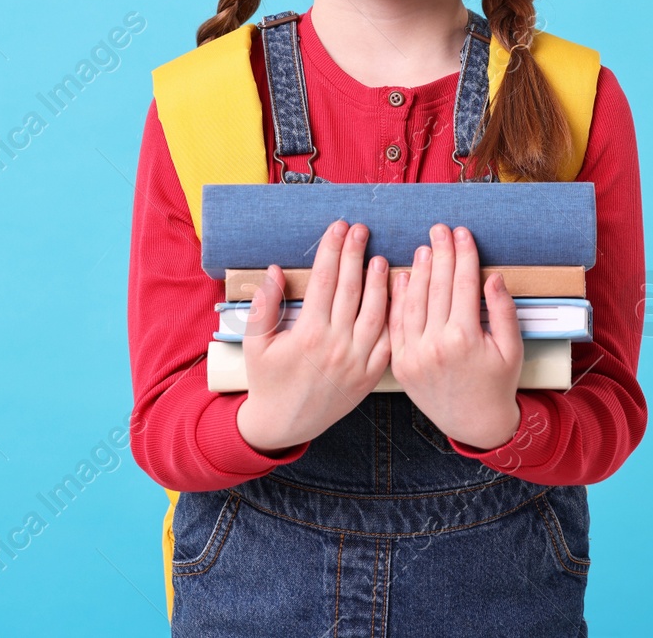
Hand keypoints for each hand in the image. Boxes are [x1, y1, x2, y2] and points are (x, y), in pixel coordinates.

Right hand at [236, 219, 391, 452]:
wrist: (284, 425)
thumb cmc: (267, 381)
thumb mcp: (255, 344)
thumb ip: (265, 305)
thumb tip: (277, 270)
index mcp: (308, 334)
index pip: (323, 280)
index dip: (331, 250)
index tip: (337, 227)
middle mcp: (336, 346)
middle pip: (351, 289)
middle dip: (355, 254)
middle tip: (360, 229)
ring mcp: (357, 362)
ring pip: (376, 312)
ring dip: (379, 281)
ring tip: (380, 258)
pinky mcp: (370, 376)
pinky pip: (389, 340)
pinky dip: (395, 315)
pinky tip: (397, 296)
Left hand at [388, 223, 522, 450]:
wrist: (475, 423)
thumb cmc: (498, 384)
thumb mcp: (512, 348)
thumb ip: (502, 311)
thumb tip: (493, 277)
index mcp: (466, 339)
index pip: (463, 284)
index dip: (463, 255)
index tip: (462, 233)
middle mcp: (437, 345)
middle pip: (438, 287)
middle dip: (441, 254)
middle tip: (441, 230)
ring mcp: (415, 355)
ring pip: (414, 301)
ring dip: (419, 271)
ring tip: (425, 248)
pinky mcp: (401, 363)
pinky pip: (397, 323)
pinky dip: (399, 298)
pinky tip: (404, 276)